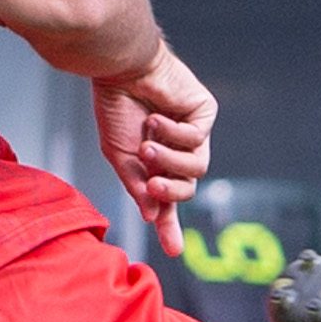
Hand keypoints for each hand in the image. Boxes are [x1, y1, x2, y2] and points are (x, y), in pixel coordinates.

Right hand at [92, 53, 214, 250]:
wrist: (121, 69)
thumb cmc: (116, 107)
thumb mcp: (120, 155)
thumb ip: (137, 186)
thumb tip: (152, 216)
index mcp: (156, 163)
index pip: (167, 200)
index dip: (170, 226)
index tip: (174, 251)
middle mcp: (177, 150)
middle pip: (187, 188)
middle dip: (169, 190)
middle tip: (151, 185)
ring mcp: (193, 132)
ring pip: (197, 168)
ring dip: (170, 161)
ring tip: (147, 146)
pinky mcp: (204, 114)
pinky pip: (197, 140)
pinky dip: (175, 134)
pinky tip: (158, 118)